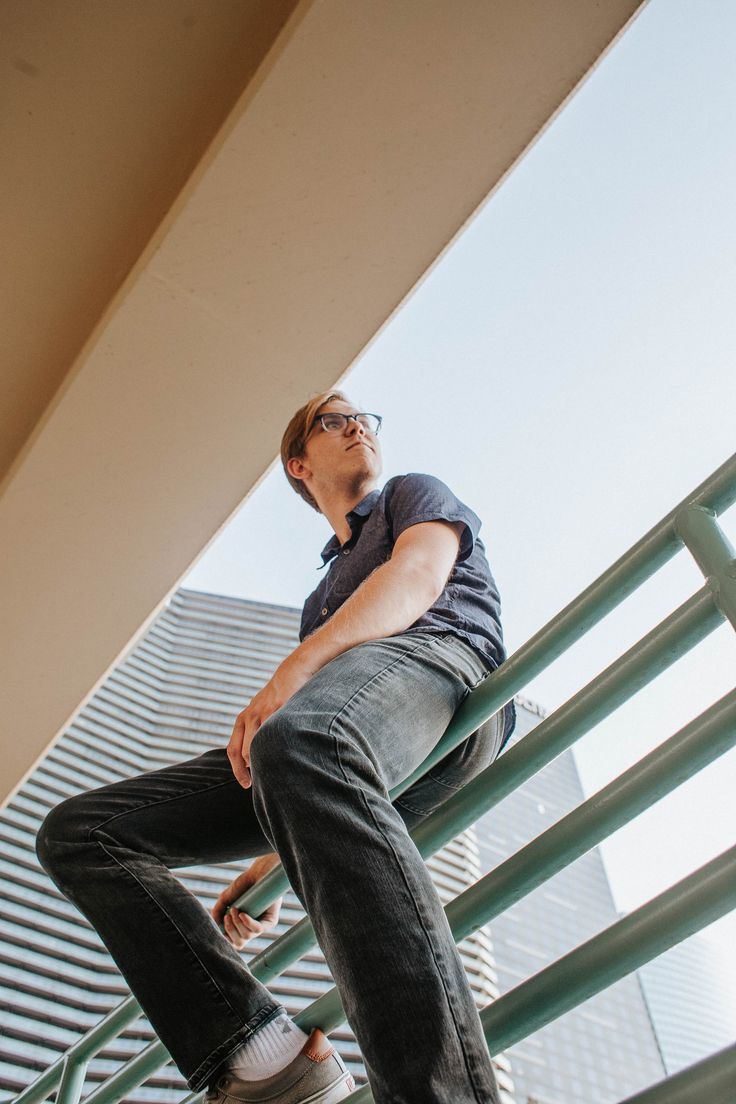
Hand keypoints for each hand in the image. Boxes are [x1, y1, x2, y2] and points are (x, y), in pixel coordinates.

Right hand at [211, 853, 282, 949]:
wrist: (257, 873)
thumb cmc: (242, 885)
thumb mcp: (225, 899)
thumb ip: (218, 913)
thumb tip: (216, 927)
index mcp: (242, 926)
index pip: (235, 943)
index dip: (226, 939)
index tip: (220, 927)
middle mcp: (252, 928)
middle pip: (239, 943)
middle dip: (230, 930)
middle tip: (227, 916)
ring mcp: (262, 925)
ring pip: (247, 937)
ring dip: (236, 924)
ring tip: (235, 909)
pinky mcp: (271, 921)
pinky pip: (258, 930)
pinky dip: (247, 923)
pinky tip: (242, 913)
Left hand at [227, 653, 314, 788]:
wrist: (294, 671)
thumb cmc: (280, 695)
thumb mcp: (263, 711)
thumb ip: (257, 731)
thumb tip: (255, 759)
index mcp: (243, 718)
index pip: (233, 750)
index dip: (237, 770)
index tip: (246, 784)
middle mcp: (250, 716)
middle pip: (244, 753)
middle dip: (252, 769)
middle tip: (263, 782)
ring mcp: (264, 712)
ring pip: (258, 746)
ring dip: (266, 760)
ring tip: (278, 768)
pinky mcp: (279, 708)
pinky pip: (275, 733)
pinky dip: (279, 746)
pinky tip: (289, 751)